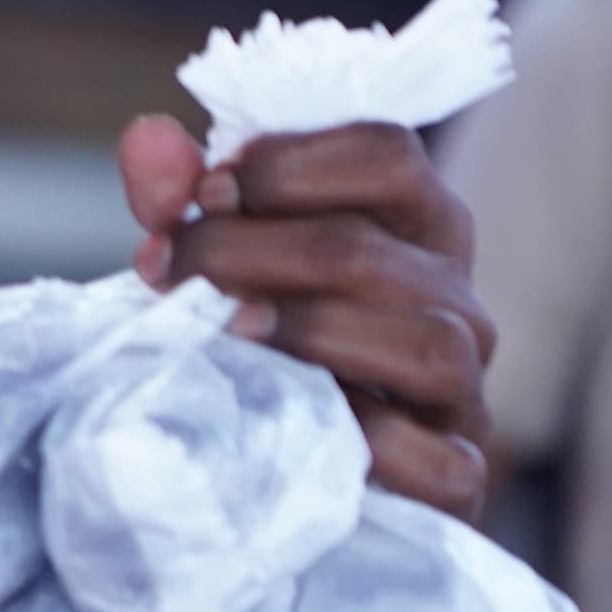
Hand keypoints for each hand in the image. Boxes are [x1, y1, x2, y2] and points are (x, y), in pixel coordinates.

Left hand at [115, 116, 495, 519]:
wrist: (279, 469)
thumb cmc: (260, 341)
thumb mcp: (219, 260)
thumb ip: (183, 198)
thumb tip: (146, 138)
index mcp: (416, 222)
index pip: (387, 153)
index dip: (288, 163)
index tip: (207, 192)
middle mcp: (455, 295)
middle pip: (369, 250)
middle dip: (250, 249)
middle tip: (171, 266)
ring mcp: (464, 387)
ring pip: (427, 343)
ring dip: (312, 331)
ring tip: (230, 332)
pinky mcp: (459, 472)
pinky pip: (439, 460)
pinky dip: (371, 441)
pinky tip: (297, 422)